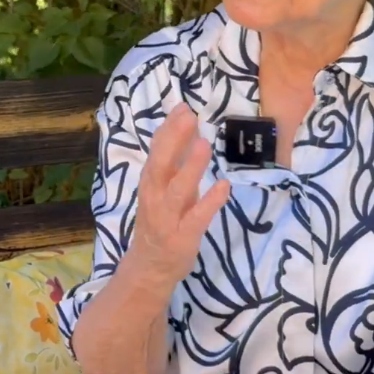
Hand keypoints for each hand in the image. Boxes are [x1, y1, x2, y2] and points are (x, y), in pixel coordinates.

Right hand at [125, 103, 229, 290]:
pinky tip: (223, 186)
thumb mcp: (162, 190)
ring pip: (177, 190)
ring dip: (190, 167)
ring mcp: (167, 218)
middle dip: (174, 140)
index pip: (157, 151)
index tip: (182, 107)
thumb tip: (186, 129)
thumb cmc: (159, 222)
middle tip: (189, 116)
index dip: (168, 129)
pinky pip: (197, 217)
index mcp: (150, 183)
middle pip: (161, 165)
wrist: (150, 266)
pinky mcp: (183, 237)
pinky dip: (210, 201)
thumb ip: (173, 163)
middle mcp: (154, 197)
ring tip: (204, 144)